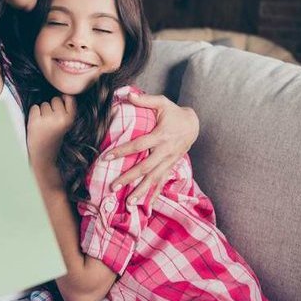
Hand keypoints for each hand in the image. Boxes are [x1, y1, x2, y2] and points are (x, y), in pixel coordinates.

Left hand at [27, 95, 76, 165]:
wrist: (44, 154)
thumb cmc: (54, 136)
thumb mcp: (66, 123)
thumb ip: (66, 109)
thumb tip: (61, 93)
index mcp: (70, 119)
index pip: (70, 98)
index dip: (64, 100)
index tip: (61, 110)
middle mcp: (61, 118)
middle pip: (55, 99)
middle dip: (52, 108)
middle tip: (51, 123)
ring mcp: (48, 119)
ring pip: (44, 103)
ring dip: (42, 112)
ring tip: (44, 125)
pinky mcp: (35, 121)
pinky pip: (34, 108)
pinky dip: (34, 114)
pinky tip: (37, 125)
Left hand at [105, 91, 198, 205]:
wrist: (193, 124)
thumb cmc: (174, 112)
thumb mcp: (163, 102)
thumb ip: (145, 100)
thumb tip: (128, 95)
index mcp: (162, 135)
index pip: (139, 145)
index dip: (123, 151)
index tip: (106, 157)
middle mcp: (166, 151)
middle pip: (145, 167)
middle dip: (129, 178)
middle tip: (113, 186)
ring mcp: (170, 161)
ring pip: (154, 178)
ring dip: (141, 191)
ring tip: (129, 202)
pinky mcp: (171, 166)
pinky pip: (162, 182)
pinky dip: (154, 194)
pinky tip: (146, 205)